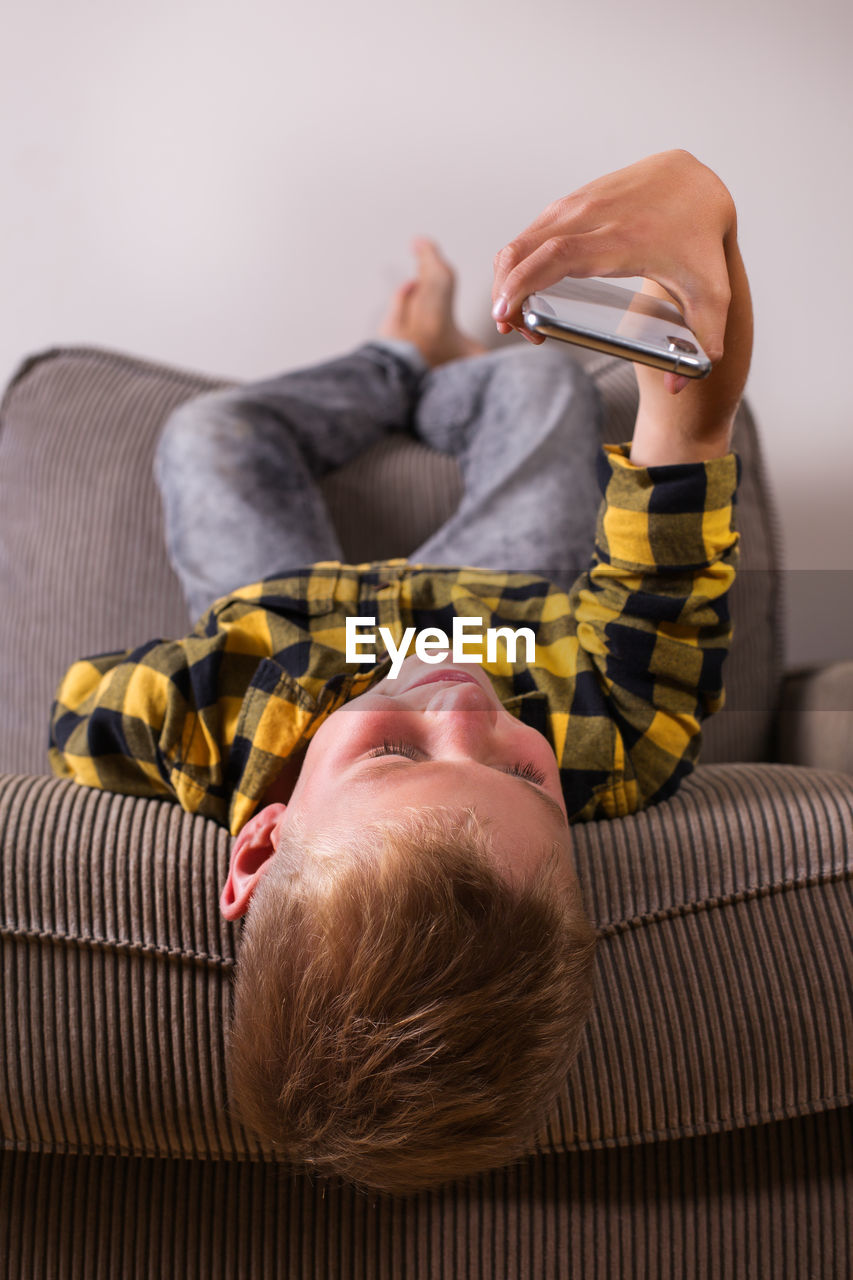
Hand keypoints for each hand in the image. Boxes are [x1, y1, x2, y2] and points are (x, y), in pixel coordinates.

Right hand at [491, 150, 735, 374]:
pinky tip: (528, 285)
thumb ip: (704, 344)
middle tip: (511, 327)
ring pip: (523, 238)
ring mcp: (580, 202)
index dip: (522, 284)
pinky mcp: (573, 200)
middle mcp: (595, 214)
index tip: (506, 314)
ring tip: (520, 313)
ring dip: (509, 276)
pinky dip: (520, 259)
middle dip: (504, 290)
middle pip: (525, 248)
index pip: (556, 256)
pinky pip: (533, 230)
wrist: (699, 181)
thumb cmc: (701, 242)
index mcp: (623, 239)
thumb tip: (677, 389)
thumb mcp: (713, 295)